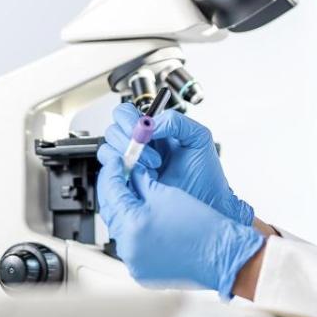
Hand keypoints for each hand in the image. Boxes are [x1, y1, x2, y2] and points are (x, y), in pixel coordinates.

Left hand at [96, 143, 263, 299]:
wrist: (221, 256)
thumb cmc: (202, 228)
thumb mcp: (166, 193)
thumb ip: (140, 182)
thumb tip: (129, 173)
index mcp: (133, 224)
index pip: (111, 190)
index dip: (113, 172)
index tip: (118, 162)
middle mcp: (129, 247)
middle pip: (110, 210)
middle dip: (115, 191)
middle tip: (124, 177)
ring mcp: (134, 262)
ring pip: (119, 229)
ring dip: (124, 212)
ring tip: (136, 198)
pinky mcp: (142, 272)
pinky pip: (129, 246)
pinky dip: (133, 231)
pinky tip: (143, 220)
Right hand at [102, 103, 253, 225]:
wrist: (208, 203)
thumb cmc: (206, 173)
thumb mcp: (197, 137)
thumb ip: (175, 121)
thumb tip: (149, 124)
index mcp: (153, 130)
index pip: (125, 113)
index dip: (126, 119)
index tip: (138, 130)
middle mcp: (139, 146)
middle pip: (112, 131)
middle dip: (128, 141)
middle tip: (151, 155)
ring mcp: (132, 165)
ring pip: (107, 152)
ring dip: (128, 158)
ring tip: (153, 168)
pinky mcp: (128, 184)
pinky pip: (111, 174)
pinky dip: (122, 173)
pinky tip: (142, 179)